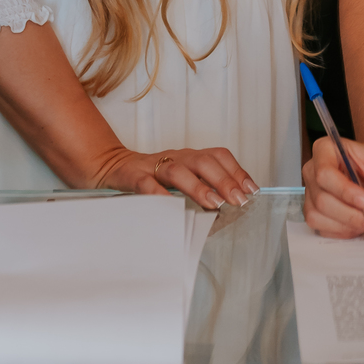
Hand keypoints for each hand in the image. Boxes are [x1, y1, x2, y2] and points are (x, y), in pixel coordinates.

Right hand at [95, 145, 258, 210]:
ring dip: (199, 186)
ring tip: (214, 204)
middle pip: (204, 161)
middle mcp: (176, 158)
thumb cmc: (152, 177)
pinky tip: (170, 207)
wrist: (111, 166)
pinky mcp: (134, 176)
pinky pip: (147, 184)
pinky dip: (159, 194)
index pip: (218, 156)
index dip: (237, 170)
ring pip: (178, 170)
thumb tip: (230, 205)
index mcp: (189, 157)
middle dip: (224, 180)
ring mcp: (154, 166)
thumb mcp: (180, 177)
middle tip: (239, 200)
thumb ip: (201, 186)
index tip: (252, 189)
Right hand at [304, 135, 363, 237]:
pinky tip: (357, 225)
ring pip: (317, 215)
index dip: (344, 191)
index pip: (325, 173)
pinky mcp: (313, 209)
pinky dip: (340, 230)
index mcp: (325, 149)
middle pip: (321, 198)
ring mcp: (311, 191)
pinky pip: (319, 226)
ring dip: (344, 225)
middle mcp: (313, 170)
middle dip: (348, 214)